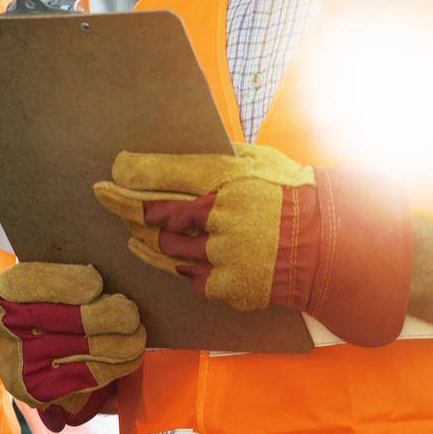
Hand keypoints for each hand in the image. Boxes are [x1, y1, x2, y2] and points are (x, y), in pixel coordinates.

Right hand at [0, 263, 143, 430]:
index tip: (97, 283)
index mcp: (3, 293)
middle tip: (131, 313)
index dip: (66, 282)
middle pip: (63, 319)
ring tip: (138, 333)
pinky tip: (132, 355)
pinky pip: (88, 376)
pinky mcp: (41, 390)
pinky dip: (117, 365)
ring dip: (120, 342)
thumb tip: (108, 275)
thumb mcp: (48, 287)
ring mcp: (20, 364)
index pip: (31, 282)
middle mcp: (4, 330)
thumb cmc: (51, 307)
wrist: (33, 358)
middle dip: (105, 315)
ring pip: (83, 348)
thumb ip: (69, 278)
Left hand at [93, 143, 412, 346]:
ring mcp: (224, 254)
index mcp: (228, 178)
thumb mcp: (260, 159)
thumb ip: (219, 155)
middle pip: (153, 212)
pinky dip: (170, 264)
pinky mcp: (229, 285)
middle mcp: (221, 215)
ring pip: (163, 248)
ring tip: (126, 227)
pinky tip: (152, 253)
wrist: (330, 246)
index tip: (115, 169)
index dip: (132, 172)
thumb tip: (178, 148)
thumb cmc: (293, 194)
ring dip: (139, 237)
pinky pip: (186, 275)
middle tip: (102, 194)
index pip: (165, 173)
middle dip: (120, 203)